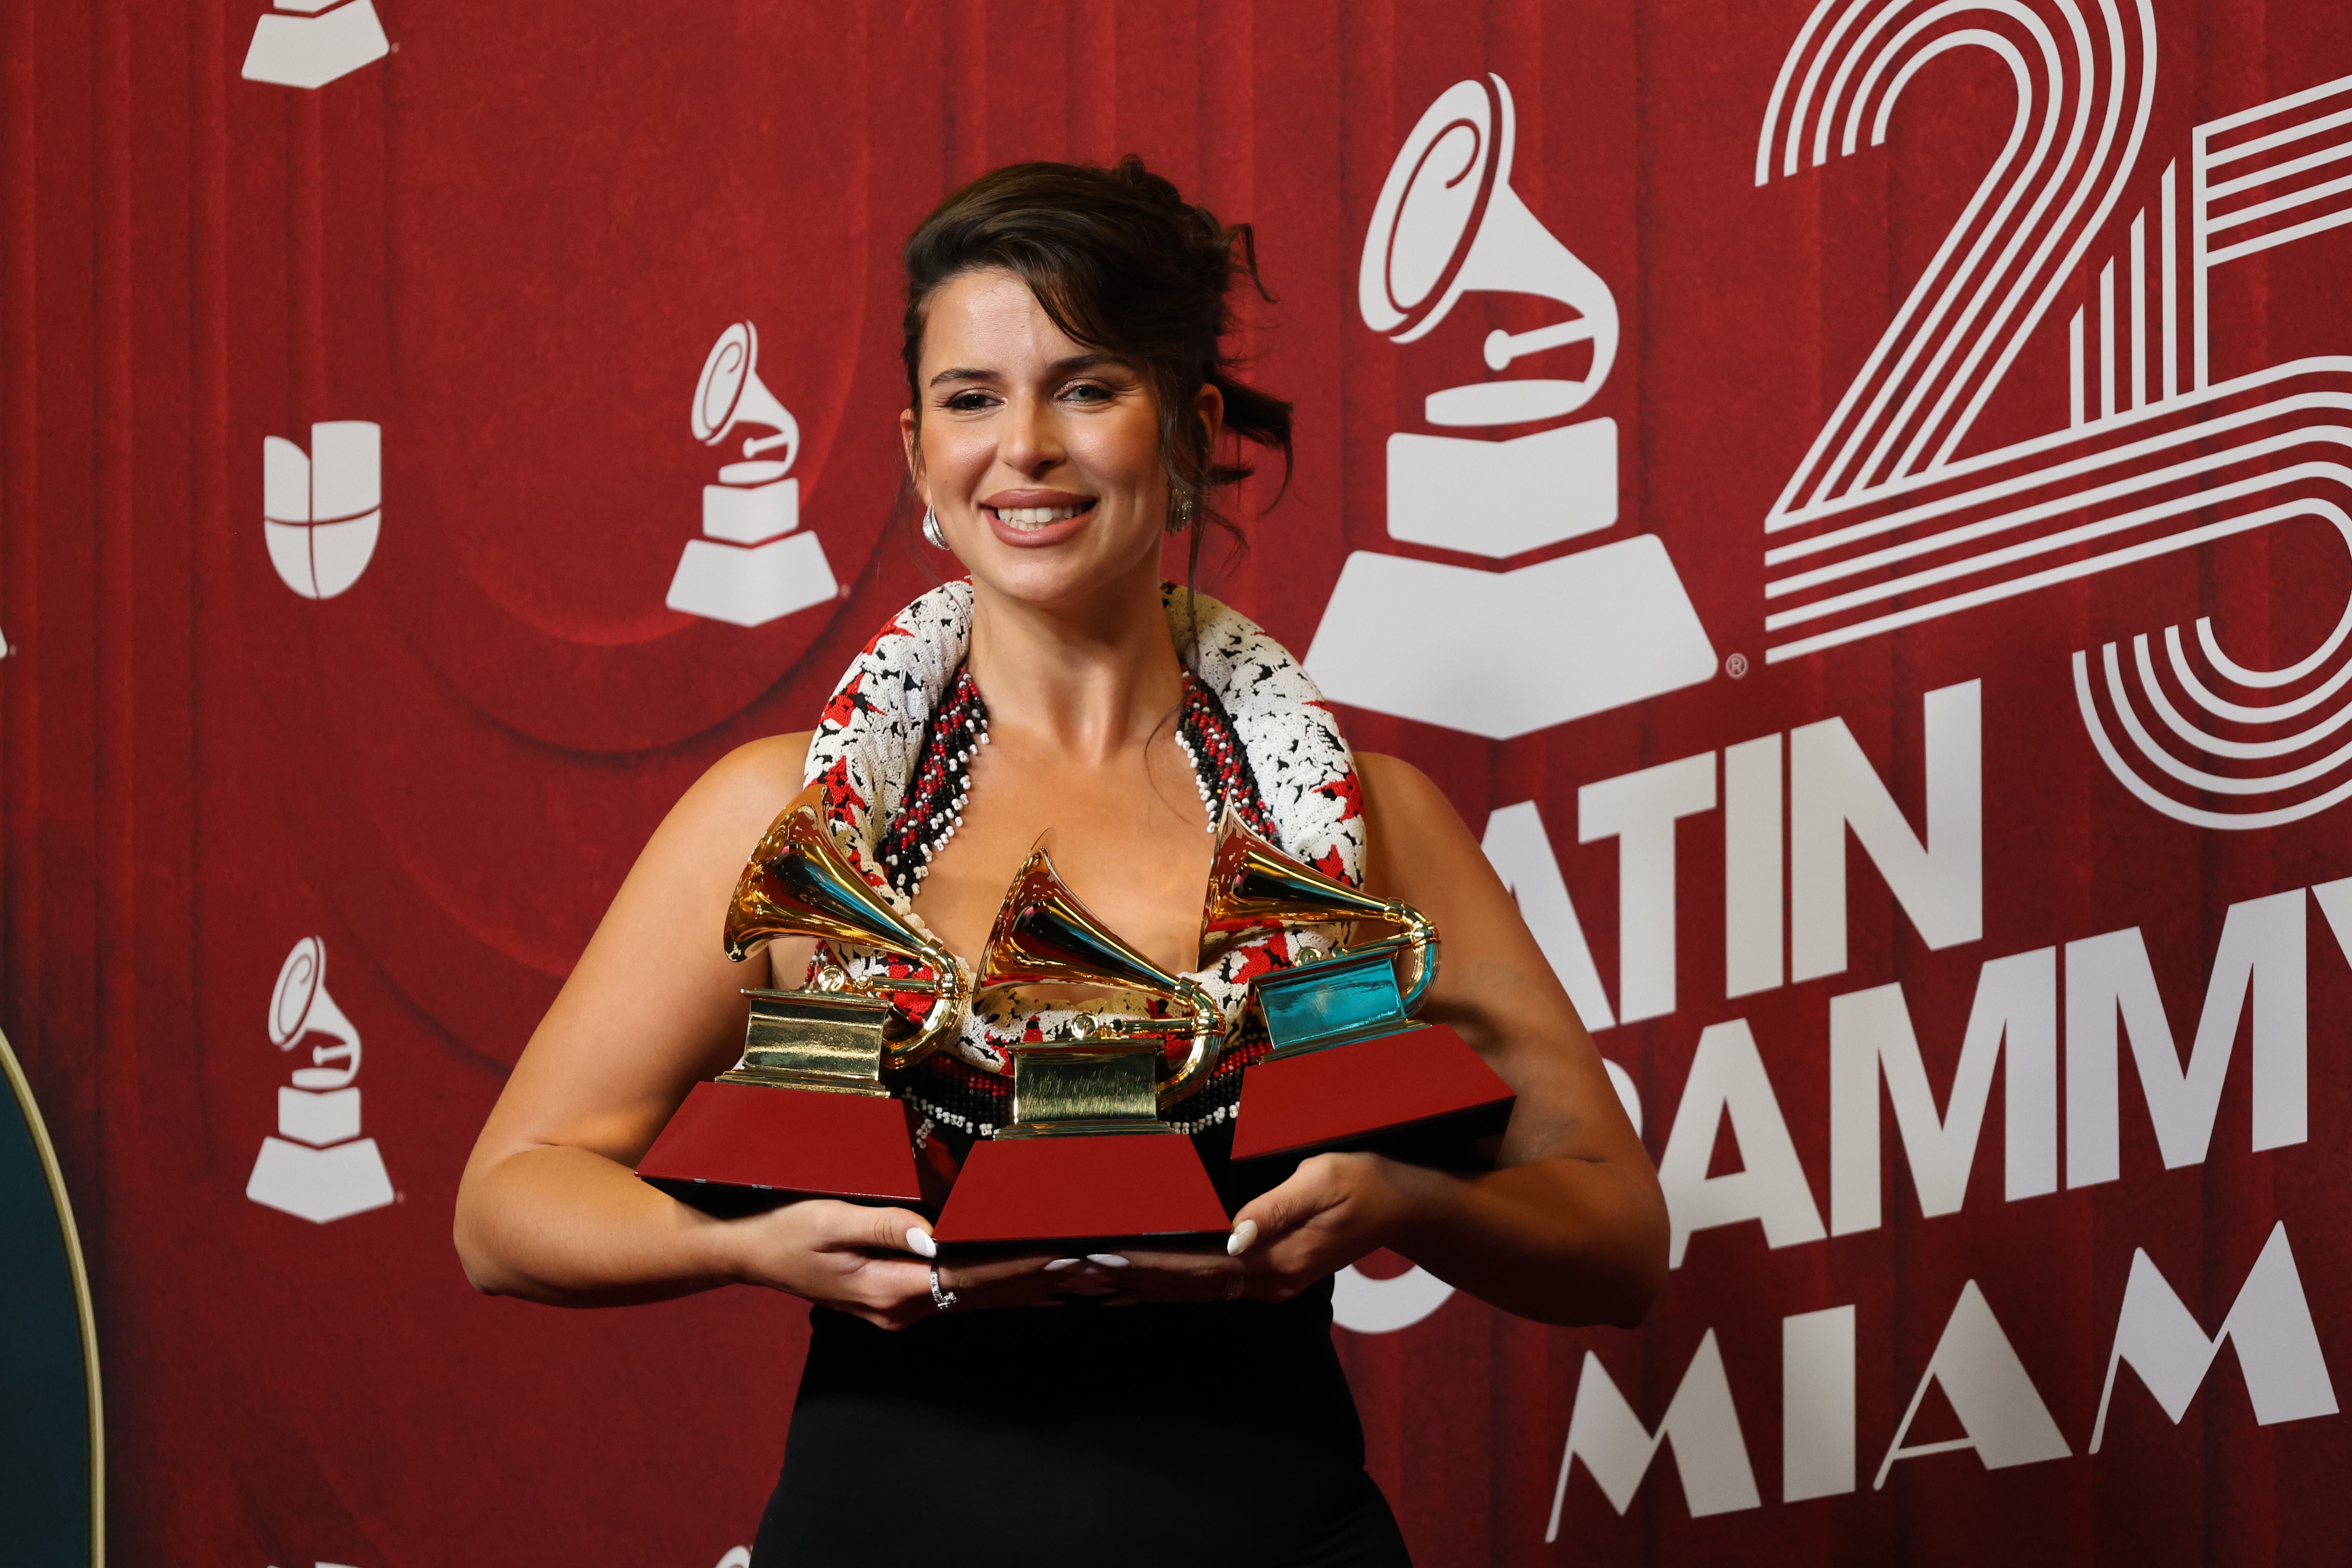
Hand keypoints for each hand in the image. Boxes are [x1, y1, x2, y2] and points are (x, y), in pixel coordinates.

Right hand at [722, 1200, 1068, 1329]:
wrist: (748, 1253)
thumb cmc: (786, 1230)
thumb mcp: (831, 1218)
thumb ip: (885, 1225)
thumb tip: (933, 1233)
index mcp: (888, 1288)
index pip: (969, 1278)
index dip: (1019, 1268)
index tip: (1063, 1258)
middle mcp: (898, 1308)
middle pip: (980, 1295)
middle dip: (1037, 1282)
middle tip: (1091, 1268)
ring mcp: (897, 1309)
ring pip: (971, 1297)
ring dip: (1022, 1287)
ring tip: (1074, 1274)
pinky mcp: (894, 1299)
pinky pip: (953, 1293)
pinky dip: (993, 1286)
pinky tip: (1023, 1280)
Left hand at [1074, 1151, 1413, 1306]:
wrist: (1406, 1204)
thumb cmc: (1367, 1181)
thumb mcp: (1323, 1180)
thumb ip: (1275, 1210)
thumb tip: (1233, 1235)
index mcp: (1277, 1261)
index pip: (1197, 1267)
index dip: (1147, 1263)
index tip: (1102, 1257)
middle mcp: (1267, 1281)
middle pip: (1186, 1285)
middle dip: (1129, 1278)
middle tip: (1073, 1272)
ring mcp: (1268, 1281)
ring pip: (1193, 1289)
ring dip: (1142, 1285)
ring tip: (1090, 1282)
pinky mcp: (1269, 1271)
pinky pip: (1208, 1283)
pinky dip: (1169, 1282)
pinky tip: (1138, 1284)